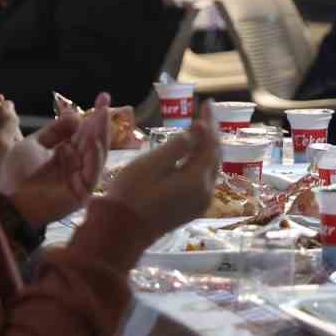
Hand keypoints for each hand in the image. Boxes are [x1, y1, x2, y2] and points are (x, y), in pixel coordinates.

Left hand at [2, 93, 112, 226]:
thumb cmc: (17, 174)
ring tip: (102, 116)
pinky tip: (95, 143)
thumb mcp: (33, 144)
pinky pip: (92, 172)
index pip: (84, 131)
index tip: (102, 98)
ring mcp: (82, 177)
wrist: (9, 201)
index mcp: (66, 152)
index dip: (92, 116)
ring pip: (96, 153)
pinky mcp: (83, 191)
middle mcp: (77, 163)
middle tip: (105, 102)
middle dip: (100, 121)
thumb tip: (75, 114)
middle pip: (93, 139)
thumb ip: (54, 131)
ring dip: (100, 134)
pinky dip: (95, 157)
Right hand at [96, 103, 220, 238]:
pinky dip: (203, 161)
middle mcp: (206, 192)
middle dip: (212, 133)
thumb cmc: (130, 195)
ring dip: (209, 147)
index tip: (206, 103)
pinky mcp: (193, 209)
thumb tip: (195, 132)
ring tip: (203, 128)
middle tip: (207, 111)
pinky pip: (205, 179)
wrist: (120, 232)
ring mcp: (201, 203)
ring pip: (212, 168)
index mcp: (198, 180)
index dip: (209, 122)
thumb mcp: (150, 164)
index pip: (210, 144)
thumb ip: (176, 147)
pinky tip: (195, 153)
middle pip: (215, 156)